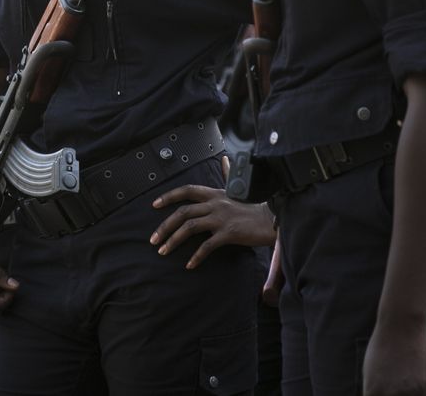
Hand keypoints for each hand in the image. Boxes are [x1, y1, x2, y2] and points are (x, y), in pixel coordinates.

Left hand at [150, 181, 275, 268]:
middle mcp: (215, 203)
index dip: (169, 196)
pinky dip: (197, 256)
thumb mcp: (238, 189)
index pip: (187, 190)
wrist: (272, 219)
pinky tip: (189, 265)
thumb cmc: (254, 206)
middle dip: (165, 226)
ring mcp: (221, 218)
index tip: (154, 204)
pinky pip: (207, 245)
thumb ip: (228, 175)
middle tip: (153, 239)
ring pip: (190, 227)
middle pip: (183, 212)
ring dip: (173, 240)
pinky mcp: (229, 233)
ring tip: (163, 251)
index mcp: (214, 193)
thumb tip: (224, 161)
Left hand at [361, 317, 425, 395]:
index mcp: (371, 391)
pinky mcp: (422, 388)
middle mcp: (388, 395)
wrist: (400, 328)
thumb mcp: (369, 371)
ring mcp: (406, 393)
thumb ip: (373, 391)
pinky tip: (414, 394)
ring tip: (401, 392)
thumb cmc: (381, 347)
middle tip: (393, 395)